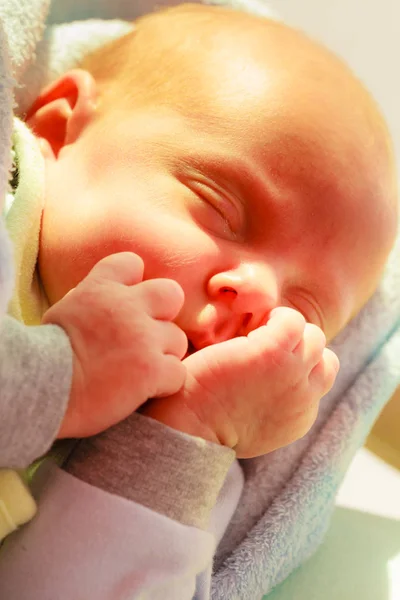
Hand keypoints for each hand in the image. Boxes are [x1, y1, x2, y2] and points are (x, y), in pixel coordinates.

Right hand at [42, 252, 186, 438]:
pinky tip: (143, 391)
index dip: (135, 284)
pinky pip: (177, 373)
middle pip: (171, 293)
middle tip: (148, 338)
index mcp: (100, 288)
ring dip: (164, 356)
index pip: (132, 263)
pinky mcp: (150, 369)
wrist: (40, 389)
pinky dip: (165, 384)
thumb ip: (93, 299)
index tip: (127, 305)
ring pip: (178, 339)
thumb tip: (105, 292)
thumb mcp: (66, 312)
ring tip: (140, 372)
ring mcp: (142, 337)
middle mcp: (126, 306)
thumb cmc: (46, 357)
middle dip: (165, 315)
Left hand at [142, 307, 338, 457]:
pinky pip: (292, 320)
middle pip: (323, 356)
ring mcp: (293, 373)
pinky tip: (251, 324)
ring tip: (258, 332)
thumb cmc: (205, 422)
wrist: (188, 426)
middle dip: (299, 345)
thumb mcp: (253, 425)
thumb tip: (269, 384)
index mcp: (300, 416)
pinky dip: (275, 316)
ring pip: (314, 336)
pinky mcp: (273, 352)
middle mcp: (305, 397)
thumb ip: (273, 404)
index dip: (299, 363)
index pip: (320, 378)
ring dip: (288, 329)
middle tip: (265, 341)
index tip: (271, 359)